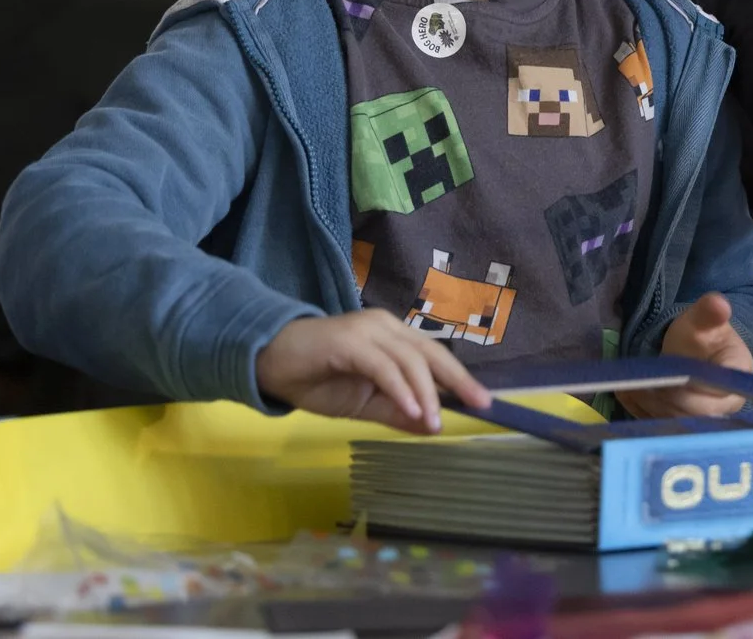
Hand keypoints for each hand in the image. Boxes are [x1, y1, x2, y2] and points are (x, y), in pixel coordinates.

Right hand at [255, 310, 490, 432]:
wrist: (269, 363)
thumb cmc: (316, 379)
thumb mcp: (363, 404)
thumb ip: (396, 411)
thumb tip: (431, 425)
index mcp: (393, 338)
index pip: (434, 356)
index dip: (459, 378)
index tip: (483, 402)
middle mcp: (386, 327)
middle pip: (430, 353)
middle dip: (458, 379)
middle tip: (480, 404)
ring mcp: (368, 331)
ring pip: (410, 360)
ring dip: (426, 393)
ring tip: (435, 422)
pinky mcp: (349, 341)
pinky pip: (383, 366)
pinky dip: (400, 389)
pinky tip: (410, 410)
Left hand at [618, 293, 752, 418]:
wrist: (695, 353)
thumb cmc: (702, 336)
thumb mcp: (703, 321)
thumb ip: (708, 313)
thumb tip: (718, 303)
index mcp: (738, 378)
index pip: (715, 392)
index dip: (688, 386)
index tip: (667, 371)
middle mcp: (726, 406)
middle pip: (693, 413)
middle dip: (663, 397)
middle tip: (639, 381)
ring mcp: (705, 420)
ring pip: (675, 423)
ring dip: (649, 405)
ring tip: (629, 386)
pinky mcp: (683, 427)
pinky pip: (660, 427)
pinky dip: (641, 412)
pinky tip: (630, 394)